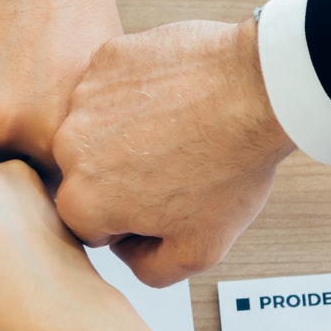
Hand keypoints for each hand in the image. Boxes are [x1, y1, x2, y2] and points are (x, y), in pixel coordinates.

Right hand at [51, 18, 295, 284]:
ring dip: (125, 131)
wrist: (261, 90)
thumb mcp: (200, 250)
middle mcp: (69, 149)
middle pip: (86, 174)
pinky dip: (136, 91)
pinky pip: (113, 84)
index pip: (90, 224)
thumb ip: (151, 270)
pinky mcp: (108, 59)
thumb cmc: (231, 165)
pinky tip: (174, 97)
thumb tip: (130, 255)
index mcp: (83, 202)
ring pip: (96, 127)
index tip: (161, 203)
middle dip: (120, 175)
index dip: (129, 220)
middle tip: (173, 165)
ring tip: (177, 129)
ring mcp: (85, 98)